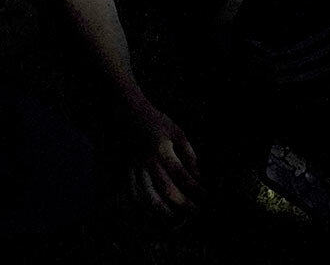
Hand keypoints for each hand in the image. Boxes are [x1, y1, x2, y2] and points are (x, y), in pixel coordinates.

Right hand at [123, 97, 203, 218]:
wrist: (127, 112)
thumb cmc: (155, 121)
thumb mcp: (177, 132)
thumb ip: (188, 154)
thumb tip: (199, 176)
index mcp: (162, 149)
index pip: (182, 175)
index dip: (196, 189)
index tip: (206, 197)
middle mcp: (146, 161)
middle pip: (165, 190)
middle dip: (183, 204)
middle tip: (195, 212)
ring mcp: (132, 168)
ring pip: (146, 197)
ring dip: (163, 210)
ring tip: (175, 217)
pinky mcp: (123, 171)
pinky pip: (131, 194)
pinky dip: (142, 206)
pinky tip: (152, 211)